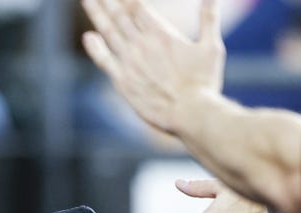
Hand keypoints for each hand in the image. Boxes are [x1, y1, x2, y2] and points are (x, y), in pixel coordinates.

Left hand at [81, 0, 224, 134]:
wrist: (189, 113)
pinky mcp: (122, 81)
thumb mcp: (212, 46)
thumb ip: (209, 17)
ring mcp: (129, 62)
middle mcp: (142, 43)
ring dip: (97, 13)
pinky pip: (104, 60)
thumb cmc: (204, 82)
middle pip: (120, 13)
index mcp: (162, 33)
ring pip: (109, 31)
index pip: (138, 5)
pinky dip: (95, 47)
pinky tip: (88, 36)